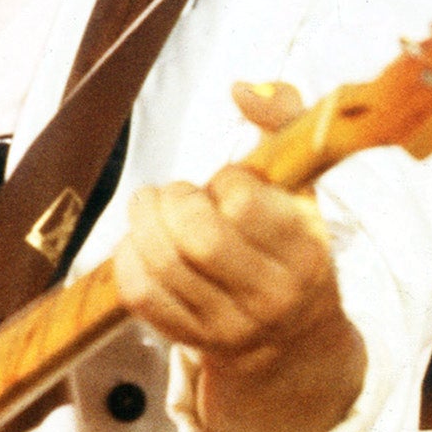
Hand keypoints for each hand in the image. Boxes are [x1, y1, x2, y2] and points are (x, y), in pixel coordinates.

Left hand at [114, 149, 365, 431]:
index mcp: (305, 252)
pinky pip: (140, 296)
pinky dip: (126, 260)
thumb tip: (240, 88)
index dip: (225, 179)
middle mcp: (270, 296)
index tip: (228, 180)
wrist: (294, 344)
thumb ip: (285, 122)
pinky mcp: (192, 341)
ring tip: (149, 207)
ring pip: (162, 268)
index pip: (246, 203)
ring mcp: (229, 325)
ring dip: (143, 224)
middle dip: (174, 202)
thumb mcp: (305, 188)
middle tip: (176, 193)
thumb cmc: (294, 246)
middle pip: (198, 240)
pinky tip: (137, 241)